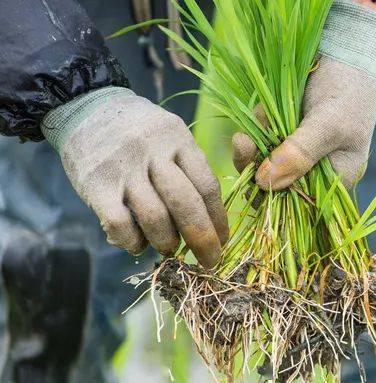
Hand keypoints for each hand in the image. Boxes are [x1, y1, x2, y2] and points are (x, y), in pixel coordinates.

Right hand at [42, 87, 227, 266]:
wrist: (85, 108)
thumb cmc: (138, 130)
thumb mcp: (171, 133)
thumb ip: (189, 167)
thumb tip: (209, 216)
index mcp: (178, 139)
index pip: (207, 186)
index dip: (218, 219)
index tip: (223, 240)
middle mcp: (153, 152)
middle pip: (186, 205)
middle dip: (202, 240)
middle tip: (209, 260)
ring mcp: (123, 169)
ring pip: (155, 219)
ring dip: (167, 243)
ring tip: (170, 248)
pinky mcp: (96, 185)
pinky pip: (121, 225)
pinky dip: (133, 242)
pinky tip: (137, 243)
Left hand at [231, 0, 375, 189]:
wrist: (345, 48)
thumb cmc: (349, 89)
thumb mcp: (326, 125)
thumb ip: (298, 156)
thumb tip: (264, 184)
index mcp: (338, 177)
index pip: (300, 202)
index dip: (274, 196)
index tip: (253, 178)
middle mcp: (318, 168)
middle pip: (279, 185)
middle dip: (257, 168)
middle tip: (243, 144)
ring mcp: (300, 149)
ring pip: (266, 163)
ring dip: (253, 148)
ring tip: (245, 132)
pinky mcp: (286, 131)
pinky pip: (263, 140)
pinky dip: (256, 130)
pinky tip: (256, 116)